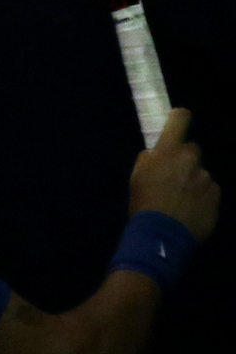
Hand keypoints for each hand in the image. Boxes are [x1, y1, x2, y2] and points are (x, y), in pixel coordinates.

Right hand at [128, 107, 220, 242]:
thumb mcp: (137, 174)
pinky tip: (190, 209)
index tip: (178, 120)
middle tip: (174, 177)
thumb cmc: (144, 202)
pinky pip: (209, 190)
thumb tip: (158, 152)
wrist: (161, 236)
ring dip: (193, 181)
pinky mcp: (216, 196)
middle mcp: (190, 159)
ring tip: (181, 200)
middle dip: (185, 160)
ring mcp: (206, 178)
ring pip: (200, 173)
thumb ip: (150, 157)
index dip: (179, 117)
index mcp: (168, 150)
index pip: (180, 119)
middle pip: (192, 150)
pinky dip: (202, 197)